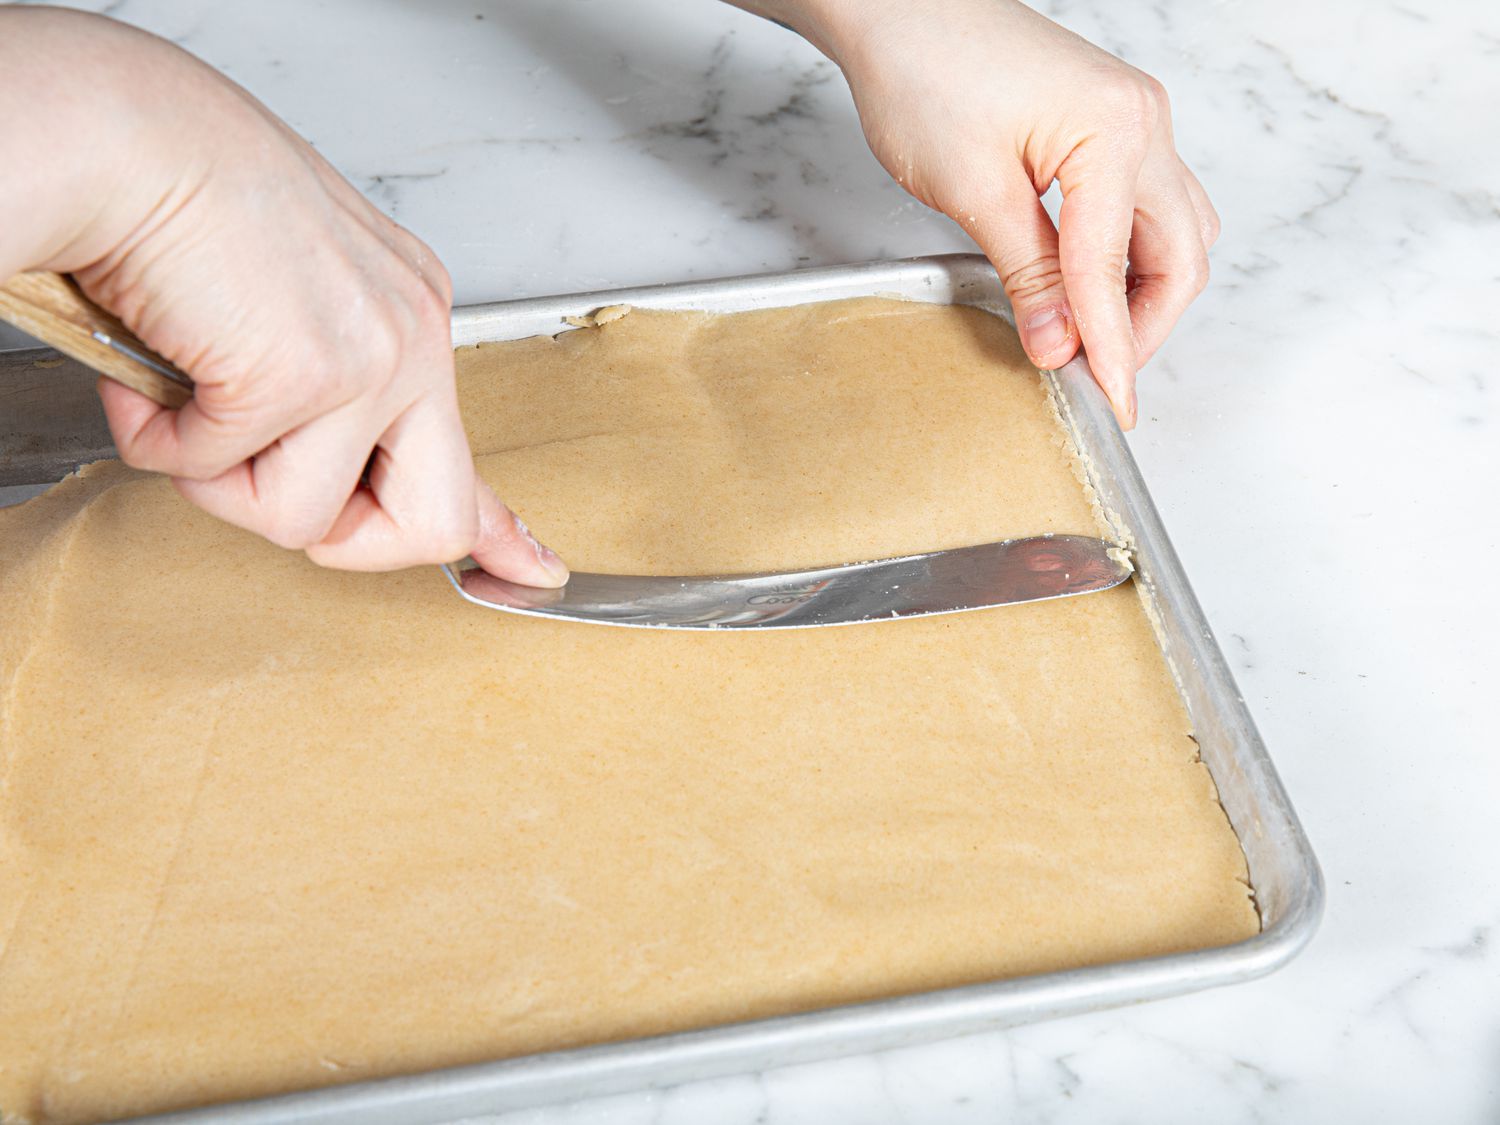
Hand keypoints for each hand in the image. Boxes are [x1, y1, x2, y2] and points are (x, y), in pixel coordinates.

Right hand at [0, 8, 566, 581]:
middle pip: (434, 522)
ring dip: (221, 480)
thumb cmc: (185, 203)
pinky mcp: (304, 374)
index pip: (470, 456)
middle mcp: (414, 338)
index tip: (536, 574)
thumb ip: (329, 391)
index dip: (500, 534)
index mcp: (413, 318)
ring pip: (304, 518)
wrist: (125, 136)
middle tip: (266, 480)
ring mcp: (371, 358)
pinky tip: (151, 372)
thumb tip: (334, 473)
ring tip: (186, 398)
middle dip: (343, 540)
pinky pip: (217, 472)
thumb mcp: (290, 303)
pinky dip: (160, 439)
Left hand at [735, 0, 1218, 427]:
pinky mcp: (1109, 125)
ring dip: (1143, 293)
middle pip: (1181, 254)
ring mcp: (1134, 120)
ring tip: (1091, 339)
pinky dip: (1126, 256)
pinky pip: (1143, 206)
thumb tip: (1060, 346)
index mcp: (1118, 133)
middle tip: (1098, 377)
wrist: (901, 10)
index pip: (1117, 269)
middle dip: (1143, 326)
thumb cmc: (926, 72)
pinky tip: (1086, 286)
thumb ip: (1028, 275)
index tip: (1110, 403)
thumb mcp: (974, 191)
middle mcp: (1144, 123)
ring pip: (1173, 232)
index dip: (1111, 347)